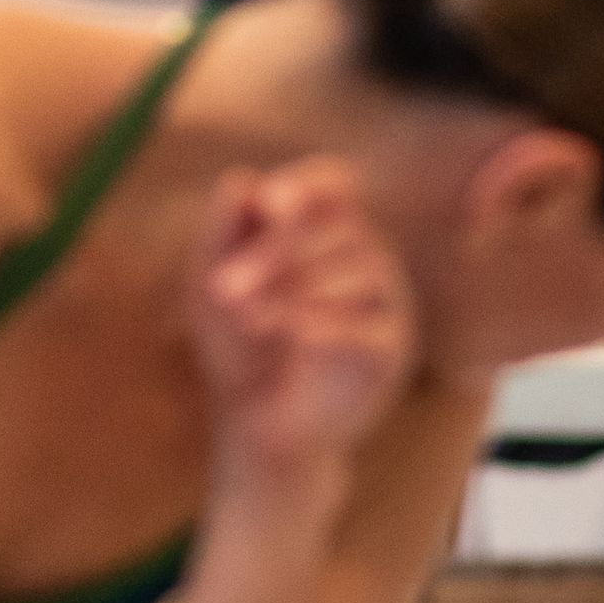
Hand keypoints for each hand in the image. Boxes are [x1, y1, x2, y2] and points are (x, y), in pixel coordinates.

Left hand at [187, 161, 412, 526]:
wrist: (257, 423)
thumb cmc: (237, 342)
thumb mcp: (212, 284)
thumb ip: (224, 232)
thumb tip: (243, 179)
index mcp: (323, 231)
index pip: (335, 183)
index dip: (309, 184)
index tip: (270, 202)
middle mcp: (364, 257)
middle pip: (340, 228)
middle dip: (274, 253)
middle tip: (222, 288)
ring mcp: (385, 303)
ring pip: (359, 271)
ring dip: (293, 289)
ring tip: (246, 316)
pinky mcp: (391, 351)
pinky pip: (369, 327)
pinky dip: (325, 325)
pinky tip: (288, 333)